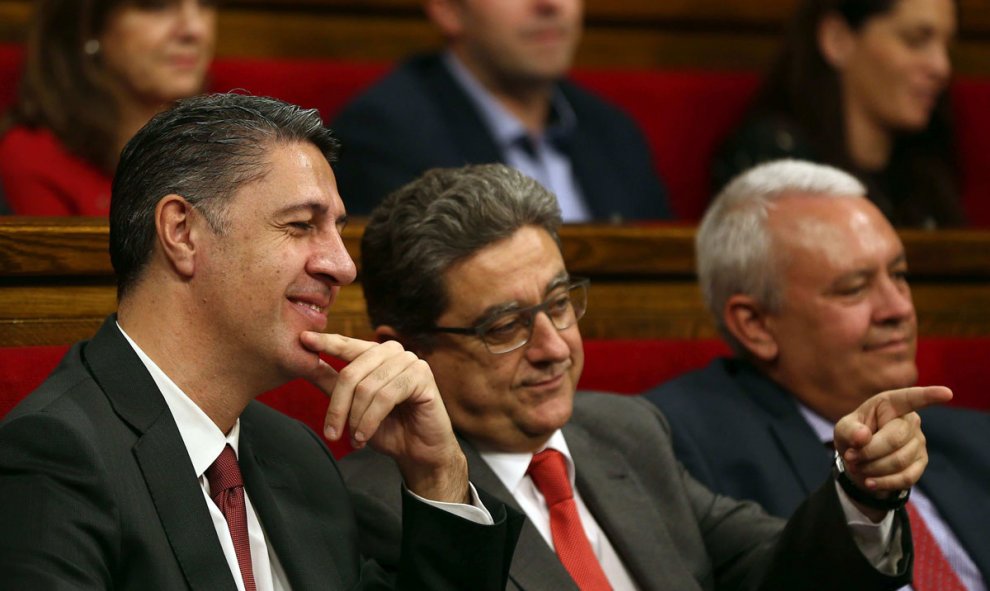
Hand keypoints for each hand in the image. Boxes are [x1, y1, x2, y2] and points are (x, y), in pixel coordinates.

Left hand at [299, 332, 468, 502]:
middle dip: (338, 407)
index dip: (326, 343)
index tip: (302, 339)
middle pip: (352, 373)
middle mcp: (394, 352)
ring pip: (367, 388)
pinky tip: (365, 435)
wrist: (417, 451)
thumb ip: (333, 384)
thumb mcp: (353, 406)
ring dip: (356, 419)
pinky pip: (385, 397)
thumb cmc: (387, 427)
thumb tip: (307, 362)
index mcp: (377, 354)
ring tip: (355, 438)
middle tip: (331, 433)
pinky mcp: (422, 376)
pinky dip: (370, 420)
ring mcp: (410, 361)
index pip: (347, 344)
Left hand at [833, 386, 951, 516]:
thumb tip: (862, 437)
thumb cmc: (853, 436)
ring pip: (899, 460)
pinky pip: (906, 477)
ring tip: (856, 467)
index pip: (911, 398)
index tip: (946, 393)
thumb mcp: (843, 429)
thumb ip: (849, 430)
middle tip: (850, 457)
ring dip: (872, 468)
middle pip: (895, 439)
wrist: (859, 461)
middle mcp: (910, 421)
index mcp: (890, 404)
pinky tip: (869, 482)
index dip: (929, 395)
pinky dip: (884, 482)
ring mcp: (919, 442)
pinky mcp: (921, 463)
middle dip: (868, 452)